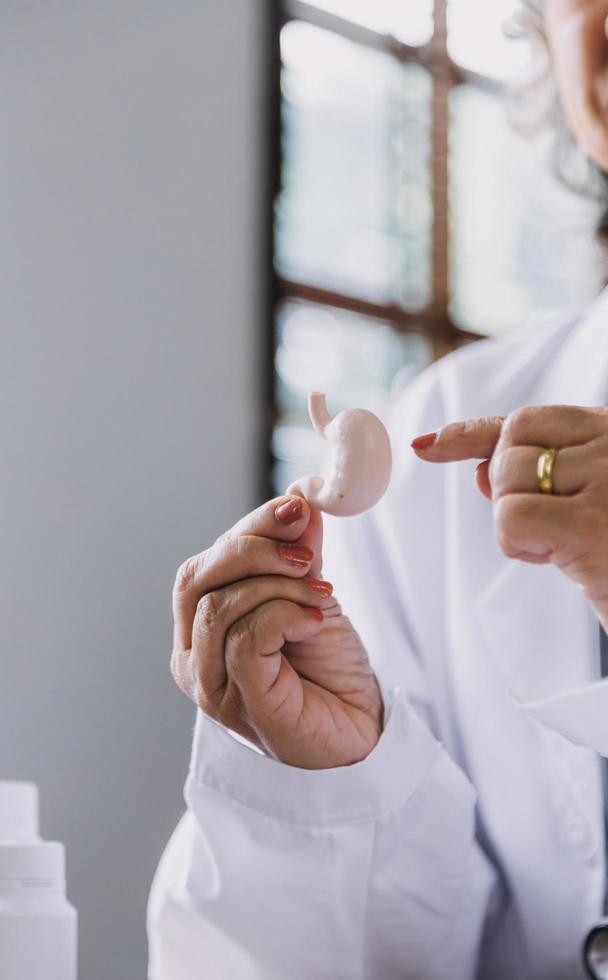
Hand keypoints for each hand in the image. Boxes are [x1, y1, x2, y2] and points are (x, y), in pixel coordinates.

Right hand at [170, 496, 382, 768]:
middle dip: (254, 550)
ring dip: (278, 586)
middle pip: (197, 579)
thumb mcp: (311, 597)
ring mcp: (210, 685)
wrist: (363, 734)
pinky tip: (314, 622)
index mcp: (200, 629)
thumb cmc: (330, 673)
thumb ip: (298, 554)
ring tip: (321, 597)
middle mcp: (193, 657)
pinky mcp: (239, 702)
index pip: (203, 565)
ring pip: (220, 605)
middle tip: (309, 555)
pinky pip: (246, 637)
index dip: (247, 529)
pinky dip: (284, 614)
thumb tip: (299, 498)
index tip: (297, 509)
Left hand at [412, 406, 607, 629]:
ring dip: (515, 519)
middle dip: (507, 487)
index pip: (531, 419)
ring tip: (561, 545)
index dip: (475, 434)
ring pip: (509, 477)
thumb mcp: (592, 504)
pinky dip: (515, 543)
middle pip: (513, 442)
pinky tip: (554, 559)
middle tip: (543, 527)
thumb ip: (546, 478)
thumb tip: (480, 469)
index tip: (430, 445)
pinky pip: (512, 517)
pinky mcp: (595, 526)